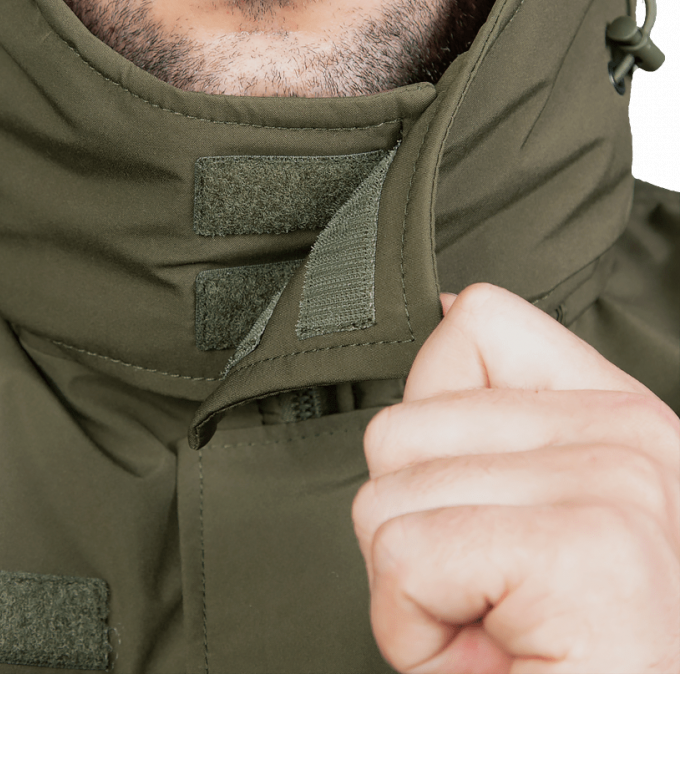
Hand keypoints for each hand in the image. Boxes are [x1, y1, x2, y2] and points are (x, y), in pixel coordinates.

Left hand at [352, 283, 679, 672]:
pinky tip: (492, 660)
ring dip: (414, 589)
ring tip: (494, 633)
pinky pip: (404, 559)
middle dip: (414, 532)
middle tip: (490, 600)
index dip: (431, 425)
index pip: (476, 324)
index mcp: (622, 417)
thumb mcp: (528, 512)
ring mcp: (619, 487)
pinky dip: (415, 631)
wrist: (607, 735)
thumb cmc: (562, 654)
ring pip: (386, 497)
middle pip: (399, 429)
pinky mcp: (588, 551)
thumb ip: (491, 410)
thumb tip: (445, 306)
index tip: (476, 509)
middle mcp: (635, 436)